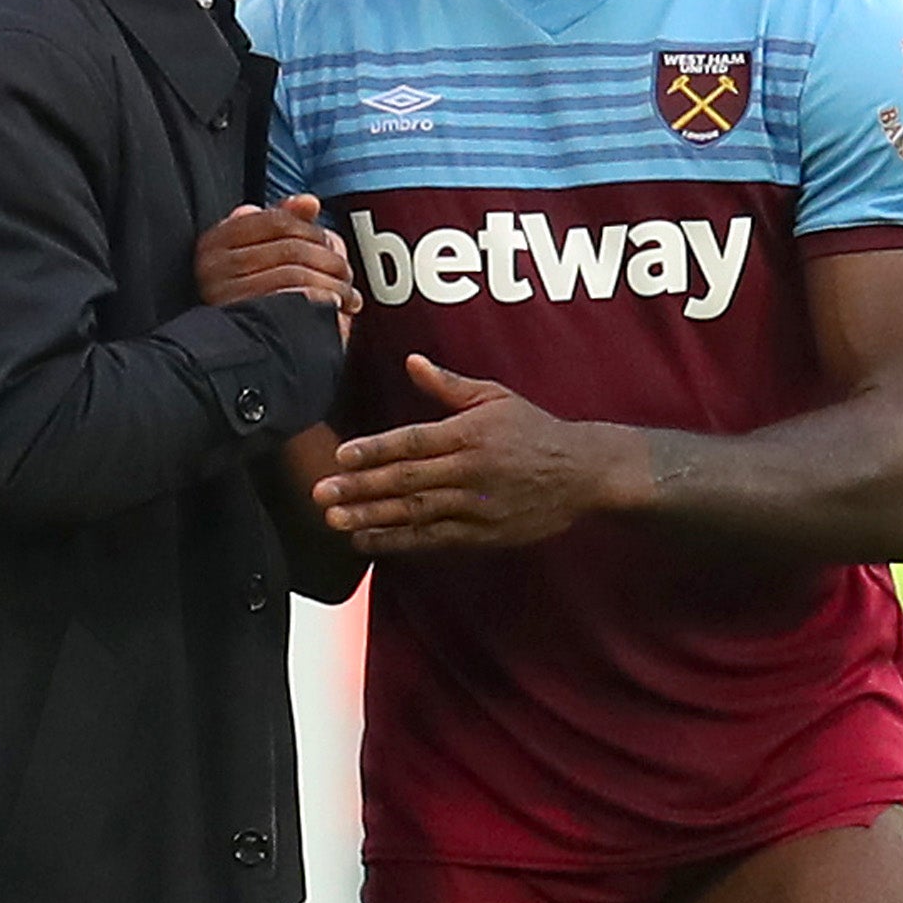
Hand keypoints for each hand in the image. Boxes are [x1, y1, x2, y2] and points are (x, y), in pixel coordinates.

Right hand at [197, 194, 360, 338]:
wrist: (237, 365)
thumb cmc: (252, 307)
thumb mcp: (260, 259)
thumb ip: (282, 224)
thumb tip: (310, 202)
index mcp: (214, 243)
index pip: (276, 220)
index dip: (312, 230)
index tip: (330, 244)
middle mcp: (213, 265)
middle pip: (290, 245)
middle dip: (328, 258)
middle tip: (345, 273)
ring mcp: (226, 292)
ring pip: (296, 268)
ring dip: (332, 282)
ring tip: (347, 296)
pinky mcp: (245, 316)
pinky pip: (296, 295)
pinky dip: (324, 297)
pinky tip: (335, 307)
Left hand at [315, 355, 650, 554]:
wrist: (582, 473)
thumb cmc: (534, 429)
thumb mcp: (495, 397)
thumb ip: (448, 385)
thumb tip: (411, 361)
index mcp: (471, 433)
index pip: (414, 441)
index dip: (376, 450)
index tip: (342, 456)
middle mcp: (471, 470)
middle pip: (407, 480)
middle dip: (361, 488)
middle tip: (320, 493)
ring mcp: (476, 505)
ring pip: (416, 513)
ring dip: (373, 518)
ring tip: (335, 520)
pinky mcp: (483, 533)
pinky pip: (434, 539)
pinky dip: (399, 541)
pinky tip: (367, 540)